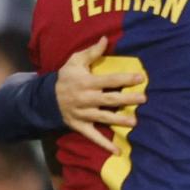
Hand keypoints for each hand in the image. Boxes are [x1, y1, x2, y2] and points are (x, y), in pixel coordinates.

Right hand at [55, 36, 145, 154]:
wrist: (45, 98)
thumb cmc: (66, 78)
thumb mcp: (74, 62)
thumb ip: (91, 52)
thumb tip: (105, 39)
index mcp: (86, 83)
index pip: (109, 80)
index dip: (125, 79)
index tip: (141, 78)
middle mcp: (85, 99)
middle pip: (109, 100)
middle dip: (126, 100)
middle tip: (144, 99)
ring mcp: (82, 114)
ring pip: (103, 118)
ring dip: (118, 121)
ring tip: (134, 122)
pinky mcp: (80, 126)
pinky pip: (93, 136)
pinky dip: (104, 144)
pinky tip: (118, 150)